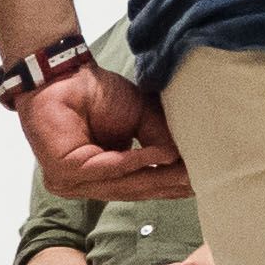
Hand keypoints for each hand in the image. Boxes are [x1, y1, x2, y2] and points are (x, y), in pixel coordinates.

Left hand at [19, 63, 189, 200]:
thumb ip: (158, 141)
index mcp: (98, 176)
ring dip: (157, 176)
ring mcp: (71, 181)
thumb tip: (185, 160)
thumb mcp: (139, 119)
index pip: (137, 186)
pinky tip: (160, 155)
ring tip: (187, 170)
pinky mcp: (64, 171)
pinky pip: (108, 169)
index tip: (200, 183)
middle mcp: (83, 184)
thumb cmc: (96, 95)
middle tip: (199, 182)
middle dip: (167, 184)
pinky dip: (135, 161)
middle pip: (133, 189)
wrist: (64, 75)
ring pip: (123, 183)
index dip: (168, 185)